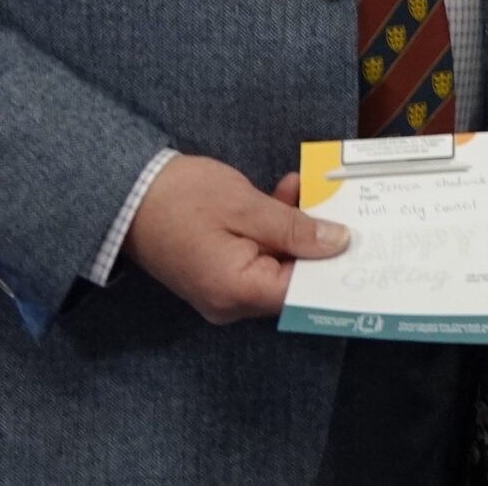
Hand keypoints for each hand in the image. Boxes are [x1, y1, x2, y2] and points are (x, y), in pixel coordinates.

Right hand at [123, 157, 347, 323]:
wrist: (124, 194)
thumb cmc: (181, 199)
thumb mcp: (244, 206)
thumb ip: (293, 228)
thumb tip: (338, 243)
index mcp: (237, 292)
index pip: (301, 292)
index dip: (333, 268)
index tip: (363, 242)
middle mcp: (231, 302)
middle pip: (291, 280)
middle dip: (317, 240)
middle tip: (339, 203)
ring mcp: (223, 289)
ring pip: (277, 263)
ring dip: (294, 226)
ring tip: (304, 185)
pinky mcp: (218, 272)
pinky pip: (257, 256)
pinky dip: (273, 228)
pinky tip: (283, 192)